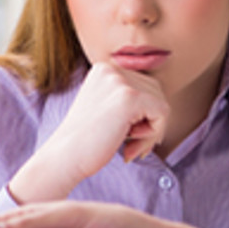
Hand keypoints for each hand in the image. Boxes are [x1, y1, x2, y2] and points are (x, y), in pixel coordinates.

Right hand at [9, 62, 169, 201]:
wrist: (64, 158)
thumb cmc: (87, 142)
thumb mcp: (107, 110)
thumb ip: (131, 101)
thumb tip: (164, 106)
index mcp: (104, 69)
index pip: (145, 86)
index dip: (144, 115)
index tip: (131, 137)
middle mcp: (112, 69)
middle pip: (156, 92)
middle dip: (151, 123)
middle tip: (132, 146)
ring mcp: (120, 81)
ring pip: (161, 103)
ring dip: (153, 131)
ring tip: (130, 146)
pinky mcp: (129, 97)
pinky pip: (163, 113)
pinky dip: (155, 134)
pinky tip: (131, 146)